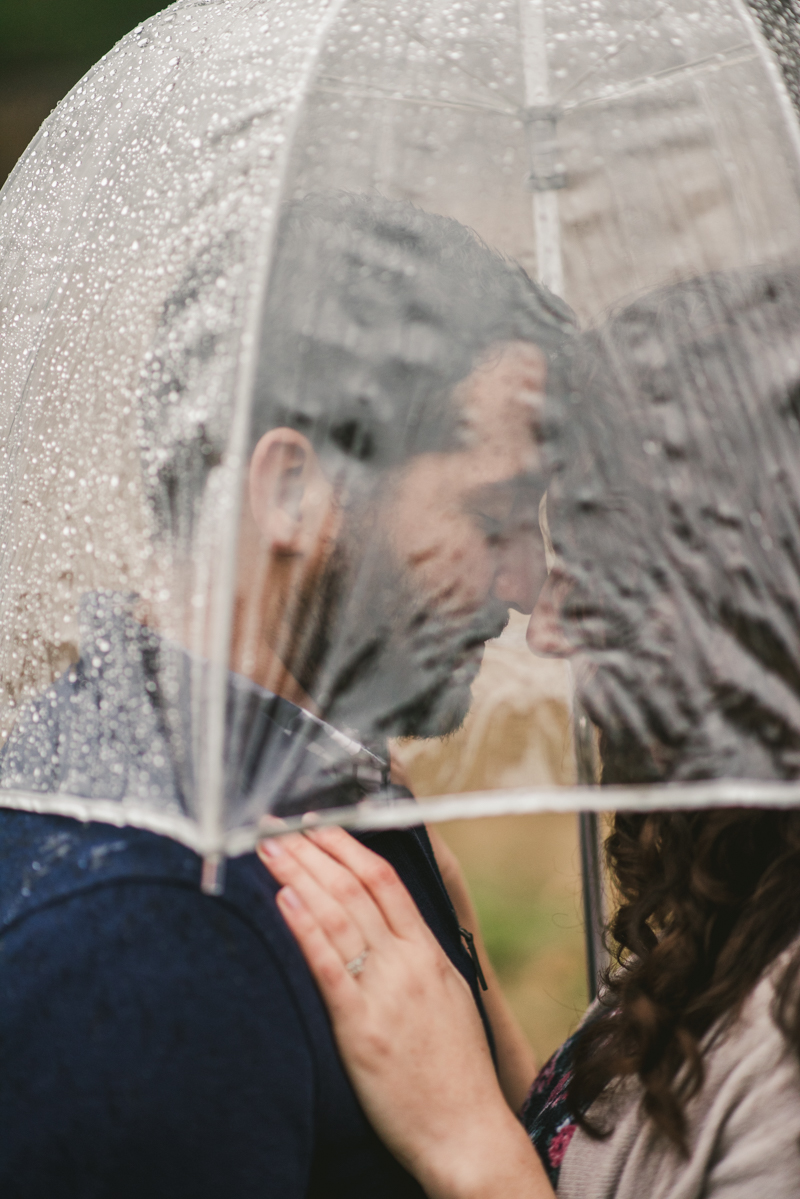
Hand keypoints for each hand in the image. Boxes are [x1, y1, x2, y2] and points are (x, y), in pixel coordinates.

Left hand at [258, 827, 553, 1198]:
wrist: (467, 1132)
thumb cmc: (454, 1071)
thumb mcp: (446, 996)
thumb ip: (415, 958)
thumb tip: (383, 928)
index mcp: (429, 951)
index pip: (384, 879)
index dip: (346, 845)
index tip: (316, 823)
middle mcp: (408, 962)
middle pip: (355, 886)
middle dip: (313, 848)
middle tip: (278, 824)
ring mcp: (386, 992)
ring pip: (339, 915)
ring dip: (300, 874)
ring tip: (269, 848)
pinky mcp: (363, 1029)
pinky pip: (329, 967)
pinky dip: (305, 927)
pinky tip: (284, 900)